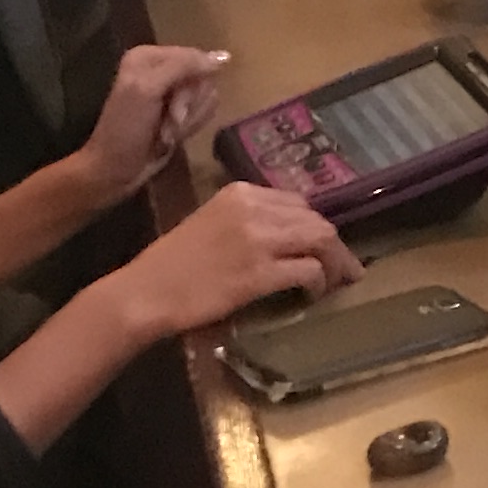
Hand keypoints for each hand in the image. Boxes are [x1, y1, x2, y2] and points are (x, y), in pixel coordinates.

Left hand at [80, 45, 228, 201]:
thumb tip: (224, 57)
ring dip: (188, 121)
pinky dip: (190, 128)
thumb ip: (183, 66)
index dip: (191, 87)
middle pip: (203, 78)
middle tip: (168, 123)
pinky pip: (204, 112)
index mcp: (150, 56)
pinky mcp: (180, 113)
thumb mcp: (147, 90)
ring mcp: (172, 93)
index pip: (196, 59)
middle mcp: (162, 69)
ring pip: (207, 97)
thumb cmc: (125, 130)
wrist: (113, 171)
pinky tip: (171, 139)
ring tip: (165, 135)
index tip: (173, 110)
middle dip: (188, 107)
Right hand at [115, 182, 359, 338]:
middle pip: (314, 218)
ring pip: (320, 239)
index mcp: (240, 192)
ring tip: (337, 281)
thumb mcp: (210, 223)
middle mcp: (253, 208)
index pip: (296, 202)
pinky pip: (308, 270)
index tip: (322, 246)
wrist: (144, 292)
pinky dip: (318, 282)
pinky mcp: (259, 273)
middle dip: (333, 245)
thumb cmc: (171, 265)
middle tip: (343, 268)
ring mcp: (258, 239)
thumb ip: (246, 221)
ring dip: (335, 262)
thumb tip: (283, 236)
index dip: (314, 225)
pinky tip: (313, 295)